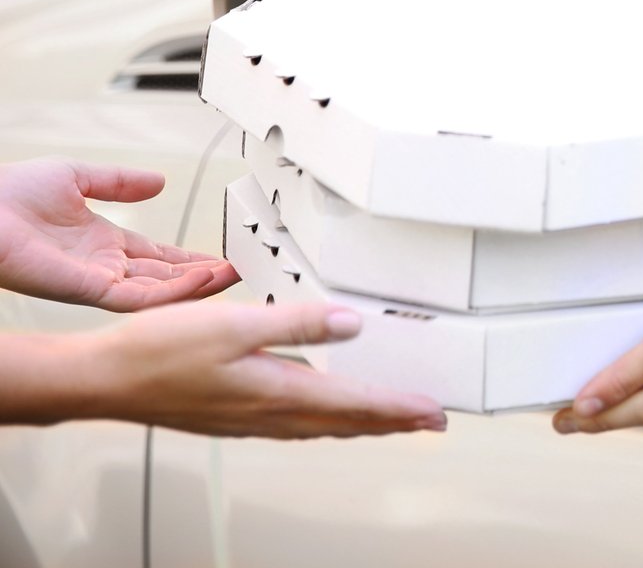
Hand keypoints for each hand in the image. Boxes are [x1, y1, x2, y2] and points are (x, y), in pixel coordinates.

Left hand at [0, 158, 236, 310]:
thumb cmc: (8, 194)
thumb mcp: (77, 176)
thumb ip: (120, 182)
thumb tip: (158, 181)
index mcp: (102, 244)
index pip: (158, 258)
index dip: (191, 258)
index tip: (222, 256)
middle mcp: (102, 268)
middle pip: (166, 279)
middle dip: (205, 276)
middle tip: (243, 271)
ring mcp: (95, 282)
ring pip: (158, 294)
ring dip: (197, 286)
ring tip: (232, 277)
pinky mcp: (86, 289)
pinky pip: (136, 298)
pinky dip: (170, 293)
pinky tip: (198, 280)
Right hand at [71, 302, 447, 437]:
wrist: (103, 380)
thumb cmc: (158, 353)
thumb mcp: (235, 325)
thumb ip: (299, 323)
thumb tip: (351, 324)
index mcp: (277, 393)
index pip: (355, 405)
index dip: (399, 409)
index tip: (433, 412)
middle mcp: (269, 414)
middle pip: (346, 422)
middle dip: (391, 421)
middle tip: (428, 421)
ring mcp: (250, 420)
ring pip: (322, 426)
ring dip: (361, 422)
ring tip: (390, 418)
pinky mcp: (233, 416)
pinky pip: (296, 424)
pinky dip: (325, 419)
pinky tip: (322, 411)